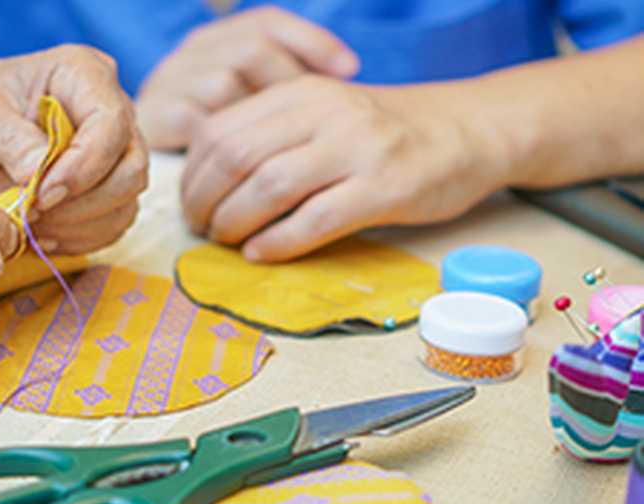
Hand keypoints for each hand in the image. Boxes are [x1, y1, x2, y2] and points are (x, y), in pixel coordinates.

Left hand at [0, 45, 147, 254]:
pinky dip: (77, 239)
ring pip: (126, 204)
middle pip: (131, 169)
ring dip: (78, 225)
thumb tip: (40, 172)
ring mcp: (114, 156)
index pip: (111, 123)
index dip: (83, 165)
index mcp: (84, 75)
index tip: (41, 192)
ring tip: (30, 222)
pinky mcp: (107, 193)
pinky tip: (41, 232)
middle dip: (82, 202)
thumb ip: (8, 138)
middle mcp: (111, 113)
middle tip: (32, 211)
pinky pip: (112, 227)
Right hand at [136, 6, 358, 149]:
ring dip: (255, 121)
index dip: (312, 42)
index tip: (350, 71)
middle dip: (286, 84)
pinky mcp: (154, 119)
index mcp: (215, 41)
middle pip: (251, 49)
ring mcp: (169, 82)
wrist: (129, 160)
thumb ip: (282, 85)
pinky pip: (199, 124)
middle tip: (311, 124)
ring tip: (279, 151)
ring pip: (225, 83)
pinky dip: (228, 147)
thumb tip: (348, 72)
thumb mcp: (248, 103)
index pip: (267, 23)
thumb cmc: (212, 142)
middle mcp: (190, 53)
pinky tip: (247, 170)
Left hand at [180, 76, 507, 260]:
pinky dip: (278, 242)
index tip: (190, 205)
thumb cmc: (384, 133)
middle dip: (206, 202)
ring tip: (228, 243)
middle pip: (237, 158)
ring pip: (269, 187)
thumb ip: (274, 136)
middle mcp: (325, 114)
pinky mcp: (385, 187)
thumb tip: (208, 184)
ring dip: (236, 223)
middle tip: (202, 230)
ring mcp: (357, 149)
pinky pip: (315, 219)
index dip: (193, 175)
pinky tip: (262, 254)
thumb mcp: (324, 115)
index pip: (221, 131)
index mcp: (301, 93)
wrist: (469, 129)